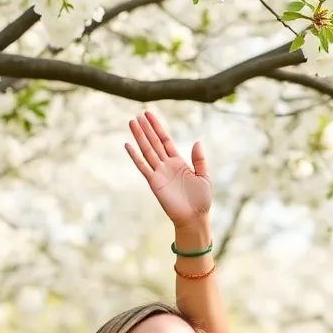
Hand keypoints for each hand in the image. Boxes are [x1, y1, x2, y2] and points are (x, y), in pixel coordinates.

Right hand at [125, 112, 211, 228]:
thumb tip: (197, 142)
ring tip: (132, 123)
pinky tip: (128, 145)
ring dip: (139, 137)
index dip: (157, 127)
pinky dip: (135, 156)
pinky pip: (143, 167)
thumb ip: (199, 160)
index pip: (165, 140)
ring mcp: (159, 173)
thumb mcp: (204, 176)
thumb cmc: (201, 200)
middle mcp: (167, 165)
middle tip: (137, 115)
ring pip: (147, 151)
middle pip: (154, 143)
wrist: (195, 217)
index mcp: (179, 162)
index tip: (149, 115)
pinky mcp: (154, 182)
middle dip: (146, 129)